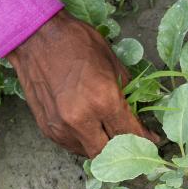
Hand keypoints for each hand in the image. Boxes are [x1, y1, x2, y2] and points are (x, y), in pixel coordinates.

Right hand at [8, 10, 159, 156]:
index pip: (130, 133)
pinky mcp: (46, 128)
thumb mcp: (112, 63)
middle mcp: (80, 119)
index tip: (152, 140)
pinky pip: (71, 145)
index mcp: (102, 100)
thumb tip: (138, 116)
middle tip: (131, 140)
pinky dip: (83, 141)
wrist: (34, 35)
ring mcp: (61, 126)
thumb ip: (126, 95)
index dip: (145, 140)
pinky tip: (90, 129)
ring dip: (102, 147)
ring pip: (88, 153)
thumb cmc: (77, 42)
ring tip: (110, 134)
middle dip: (123, 149)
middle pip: (108, 152)